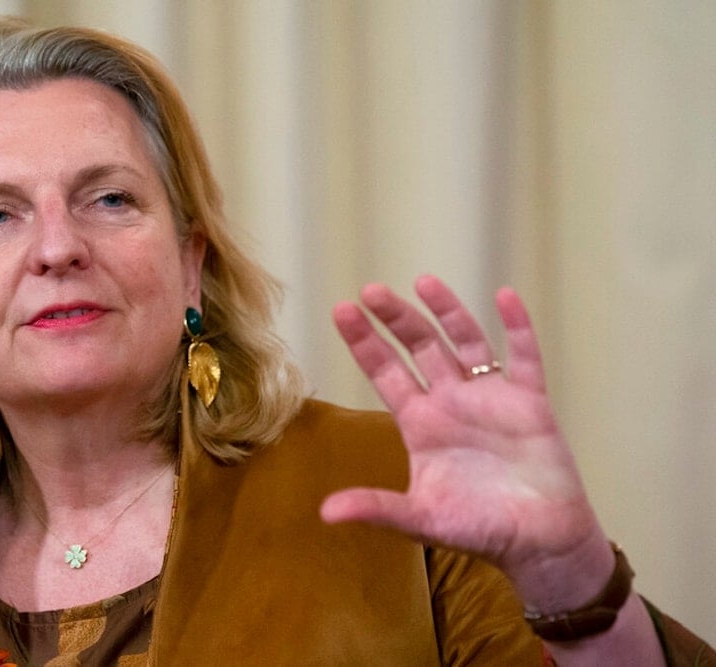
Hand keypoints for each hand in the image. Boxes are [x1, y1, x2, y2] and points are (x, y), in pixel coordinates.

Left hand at [320, 275, 610, 606]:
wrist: (540, 543)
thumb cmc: (479, 529)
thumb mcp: (421, 519)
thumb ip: (377, 508)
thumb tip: (325, 513)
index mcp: (420, 423)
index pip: (385, 372)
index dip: (364, 342)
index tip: (342, 309)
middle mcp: (451, 402)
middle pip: (419, 348)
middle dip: (396, 319)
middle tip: (372, 290)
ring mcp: (490, 398)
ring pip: (465, 342)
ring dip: (447, 312)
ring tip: (424, 282)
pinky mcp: (530, 402)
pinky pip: (524, 357)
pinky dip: (517, 328)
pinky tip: (505, 297)